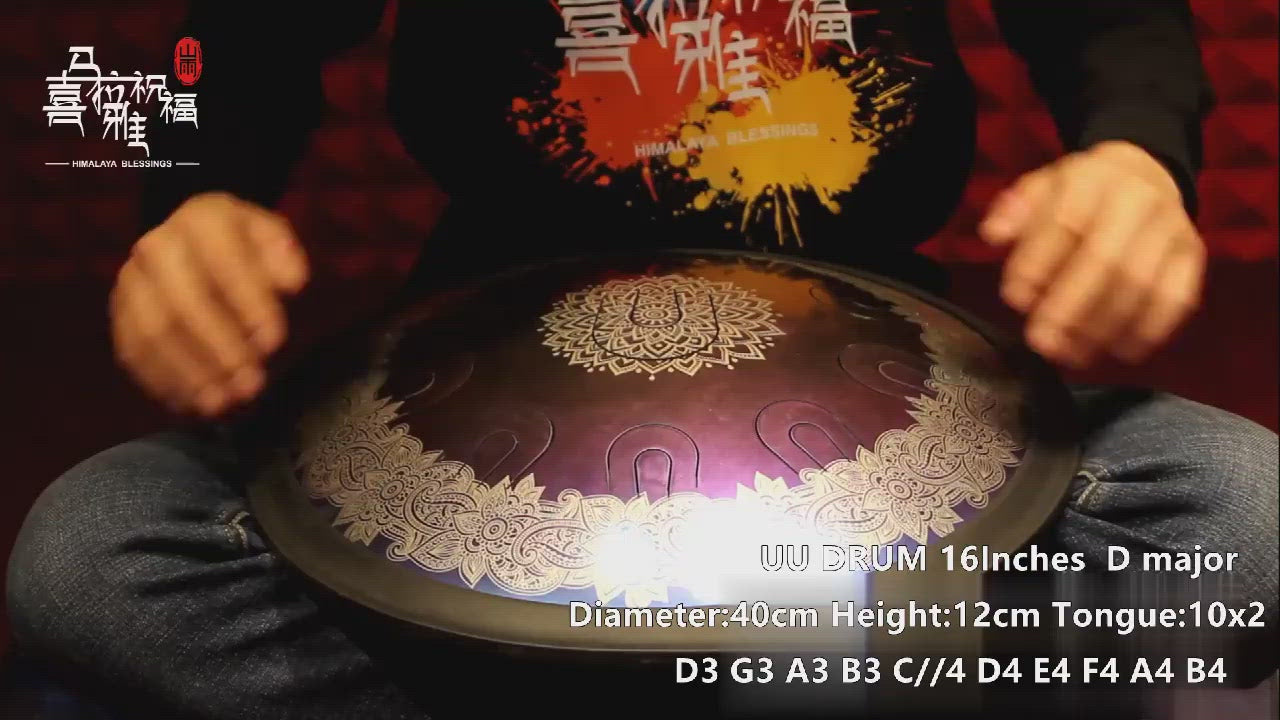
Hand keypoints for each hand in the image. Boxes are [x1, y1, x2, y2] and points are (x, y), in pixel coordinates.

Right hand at [110, 192, 309, 417]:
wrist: (193, 240)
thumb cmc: (243, 245)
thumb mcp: (269, 236)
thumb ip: (282, 255)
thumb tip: (292, 282)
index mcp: (201, 220)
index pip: (223, 262)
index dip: (248, 304)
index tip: (274, 341)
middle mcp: (156, 247)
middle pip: (181, 303)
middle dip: (219, 349)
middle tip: (251, 383)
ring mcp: (132, 282)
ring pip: (152, 334)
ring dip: (190, 373)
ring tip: (224, 403)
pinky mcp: (120, 314)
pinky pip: (133, 352)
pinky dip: (163, 382)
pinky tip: (192, 404)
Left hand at [979, 141, 1205, 367]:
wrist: (1144, 174)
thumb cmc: (1081, 193)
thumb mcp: (1042, 187)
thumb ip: (1016, 211)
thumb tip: (994, 234)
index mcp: (1094, 179)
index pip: (1065, 222)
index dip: (1038, 263)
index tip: (1014, 298)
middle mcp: (1139, 201)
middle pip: (1107, 258)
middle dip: (1070, 306)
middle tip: (1041, 341)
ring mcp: (1172, 228)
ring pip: (1142, 284)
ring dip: (1104, 327)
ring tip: (1071, 355)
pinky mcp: (1193, 255)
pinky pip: (1177, 297)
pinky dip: (1150, 329)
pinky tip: (1121, 351)